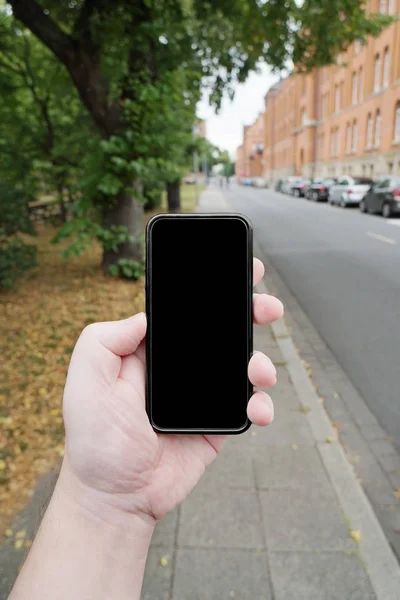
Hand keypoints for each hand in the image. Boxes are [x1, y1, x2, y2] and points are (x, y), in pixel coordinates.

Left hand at [59, 258, 283, 524]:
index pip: (185, 312)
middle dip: (249, 313)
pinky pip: (247, 406)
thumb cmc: (94, 440)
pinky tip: (258, 409)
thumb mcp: (86, 379)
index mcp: (151, 351)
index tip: (237, 272)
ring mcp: (201, 395)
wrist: (115, 497)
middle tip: (268, 307)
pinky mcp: (217, 424)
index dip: (210, 290)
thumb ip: (105, 339)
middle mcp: (179, 368)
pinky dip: (261, 405)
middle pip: (220, 332)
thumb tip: (144, 316)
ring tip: (260, 372)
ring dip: (261, 361)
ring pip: (241, 365)